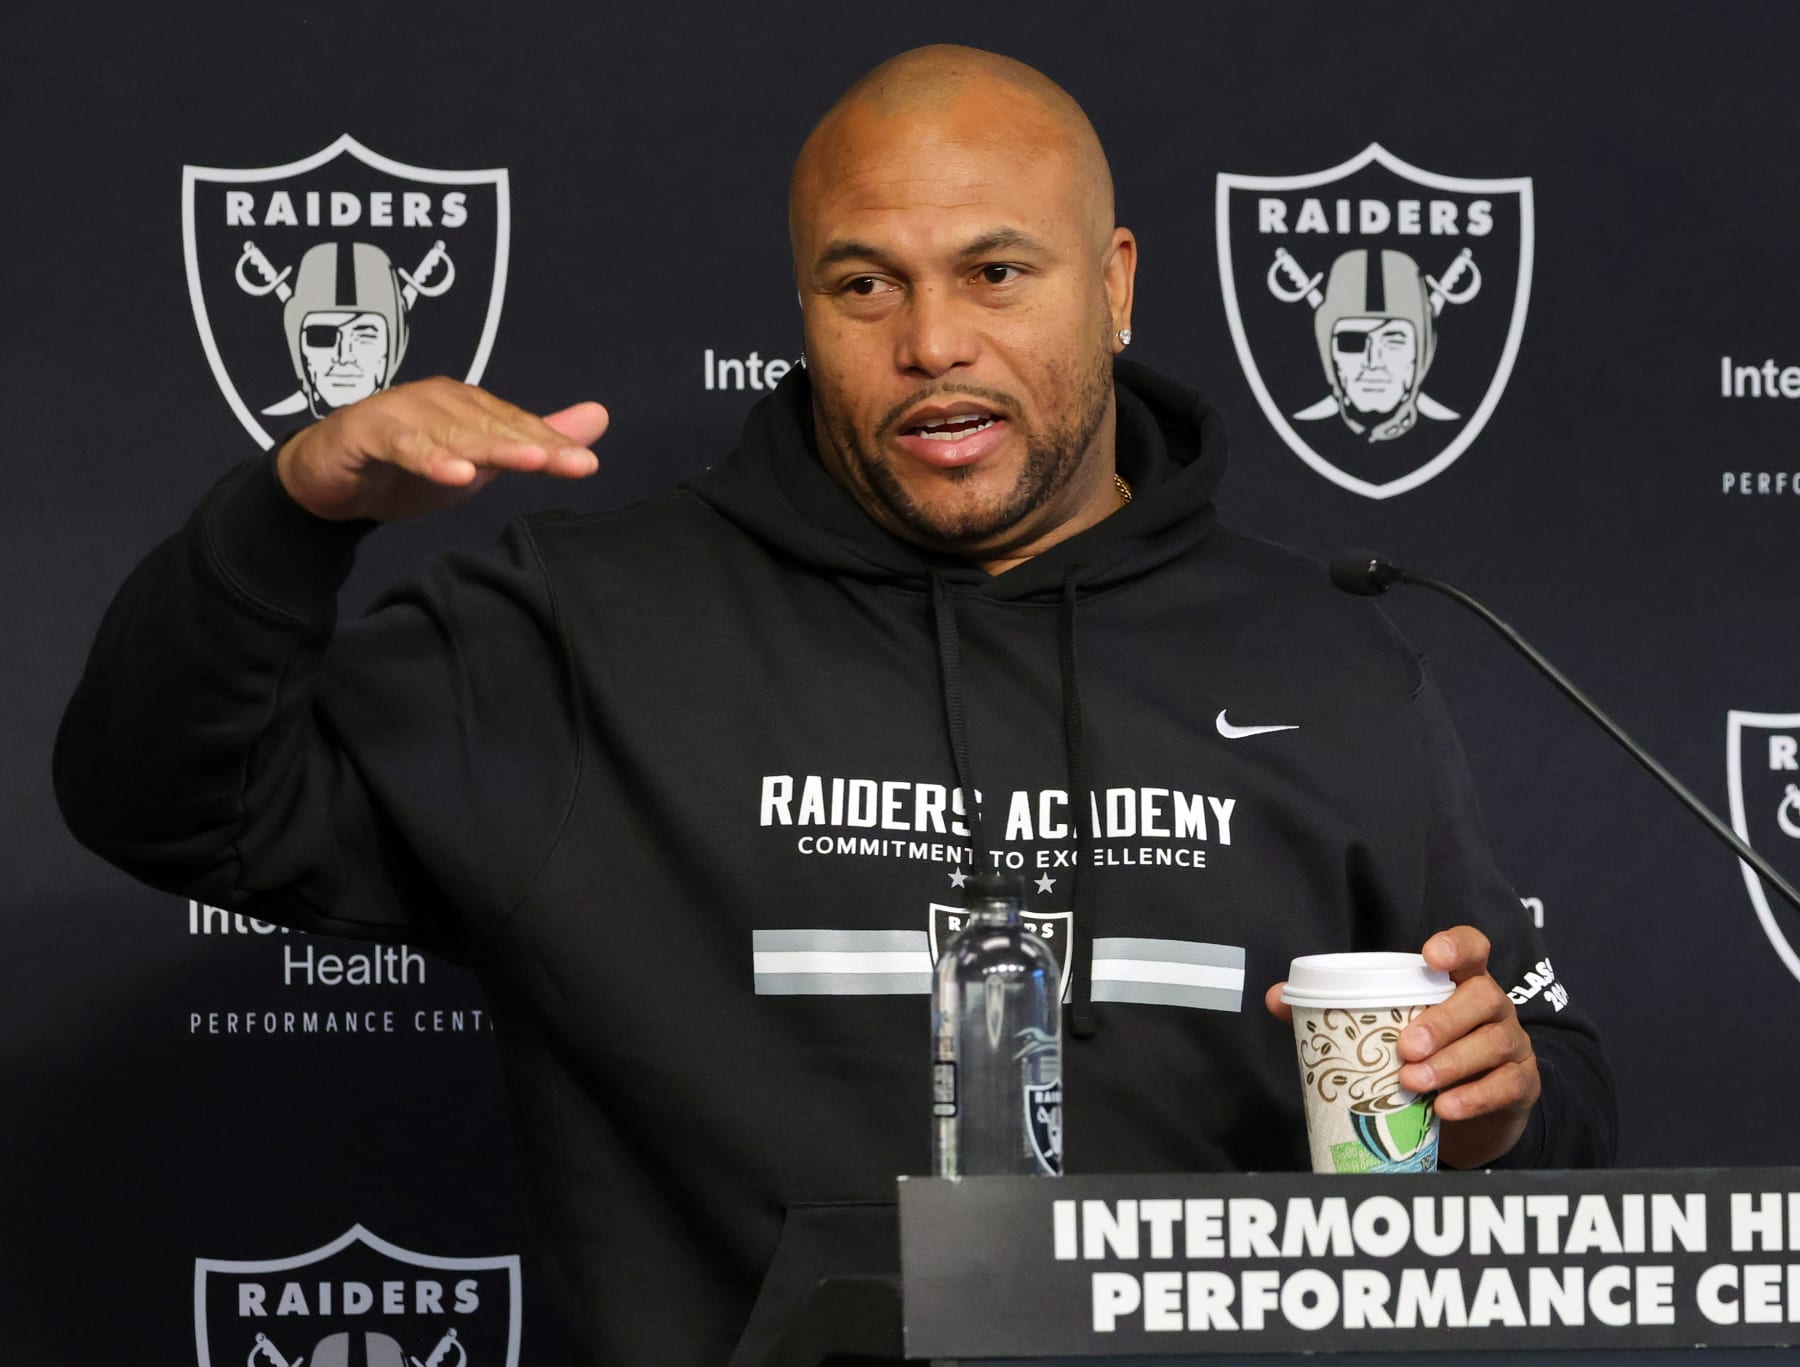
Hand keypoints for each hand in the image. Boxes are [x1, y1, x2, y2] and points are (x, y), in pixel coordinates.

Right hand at [276, 376, 608, 522]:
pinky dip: (429, 458)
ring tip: (528, 461)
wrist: (330, 483)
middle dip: (534, 444)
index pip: (517, 425)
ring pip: (452, 433)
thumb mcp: (481, 461)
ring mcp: (401, 412)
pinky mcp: (366, 431)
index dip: (552, 444)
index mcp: (468, 405)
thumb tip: (600, 415)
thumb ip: (534, 441)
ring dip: (490, 447)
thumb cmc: (409, 466)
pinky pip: (402, 445)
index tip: (586, 463)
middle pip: (492, 426)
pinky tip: (455, 474)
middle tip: (572, 462)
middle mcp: (438, 400)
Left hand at [1264, 926, 1540, 1168]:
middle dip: (1443, 1021)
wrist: (1470, 1109)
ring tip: (1412, 1083)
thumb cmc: (1424, 1053)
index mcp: (1459, 982)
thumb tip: (1275, 999)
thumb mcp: (1389, 1028)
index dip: (1456, 945)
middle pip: (1482, 998)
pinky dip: (1474, 1097)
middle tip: (1405, 1047)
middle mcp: (1492, 1005)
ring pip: (1493, 1043)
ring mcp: (1512, 1043)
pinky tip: (1445, 1108)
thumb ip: (1335, 1009)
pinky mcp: (1521, 1083)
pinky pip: (1506, 1086)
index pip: (1473, 947)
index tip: (1430, 955)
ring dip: (1451, 1064)